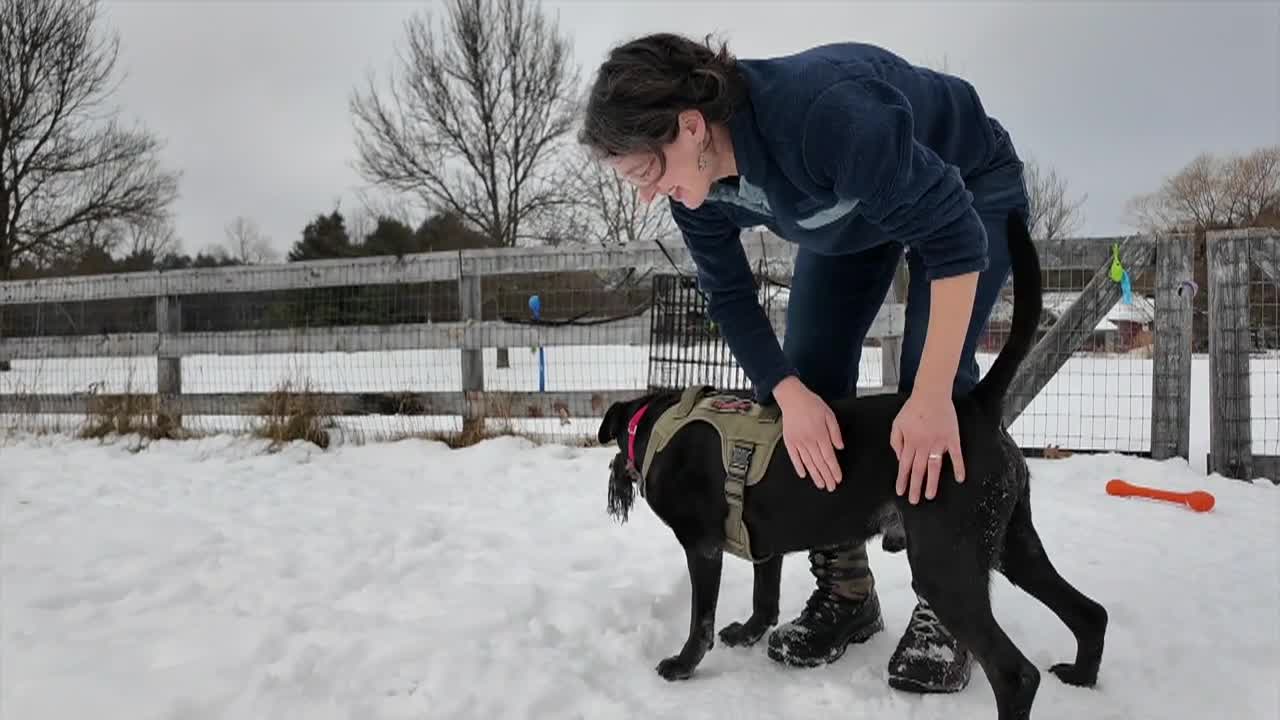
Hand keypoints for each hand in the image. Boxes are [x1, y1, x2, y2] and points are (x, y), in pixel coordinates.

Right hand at [773, 376, 843, 491]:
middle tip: (831, 487)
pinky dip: (799, 467)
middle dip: (826, 476)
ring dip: (815, 475)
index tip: (838, 478)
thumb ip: (835, 432)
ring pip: (808, 463)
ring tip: (820, 484)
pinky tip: (803, 475)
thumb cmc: (811, 404)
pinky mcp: (789, 441)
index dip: (834, 469)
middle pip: (819, 463)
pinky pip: (794, 457)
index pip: (829, 457)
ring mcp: (798, 442)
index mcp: (820, 434)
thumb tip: (839, 447)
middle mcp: (809, 440)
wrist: (792, 397)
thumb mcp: (829, 415)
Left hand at [890, 389, 965, 503]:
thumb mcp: (897, 423)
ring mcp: (938, 443)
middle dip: (915, 487)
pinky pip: (956, 455)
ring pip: (934, 467)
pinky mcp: (952, 438)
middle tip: (914, 501)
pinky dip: (959, 467)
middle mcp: (923, 445)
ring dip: (932, 483)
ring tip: (930, 496)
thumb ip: (896, 442)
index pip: (904, 466)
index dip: (902, 480)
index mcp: (910, 442)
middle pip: (918, 470)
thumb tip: (899, 458)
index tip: (901, 492)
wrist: (931, 394)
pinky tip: (959, 479)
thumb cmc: (913, 408)